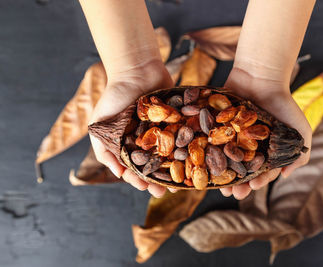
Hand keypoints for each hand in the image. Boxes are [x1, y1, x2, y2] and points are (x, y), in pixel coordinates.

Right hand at [89, 60, 176, 197]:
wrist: (135, 71)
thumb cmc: (114, 97)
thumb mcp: (100, 125)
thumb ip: (105, 150)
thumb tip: (118, 175)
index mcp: (128, 145)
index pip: (134, 168)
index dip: (139, 179)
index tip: (145, 188)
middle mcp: (146, 141)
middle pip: (154, 166)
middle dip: (158, 181)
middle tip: (164, 193)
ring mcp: (162, 132)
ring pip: (170, 157)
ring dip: (174, 172)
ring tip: (180, 184)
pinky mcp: (176, 122)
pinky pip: (183, 139)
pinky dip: (187, 150)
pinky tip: (192, 162)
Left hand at [219, 67, 311, 199]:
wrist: (263, 77)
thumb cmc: (284, 105)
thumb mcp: (301, 131)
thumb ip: (299, 155)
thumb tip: (285, 176)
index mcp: (266, 151)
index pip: (262, 172)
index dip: (258, 181)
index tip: (254, 188)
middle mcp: (247, 146)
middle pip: (242, 171)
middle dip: (239, 184)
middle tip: (235, 194)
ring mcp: (231, 137)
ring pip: (225, 161)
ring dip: (223, 175)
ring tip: (220, 187)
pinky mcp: (218, 126)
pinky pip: (212, 142)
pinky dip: (209, 153)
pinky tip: (205, 164)